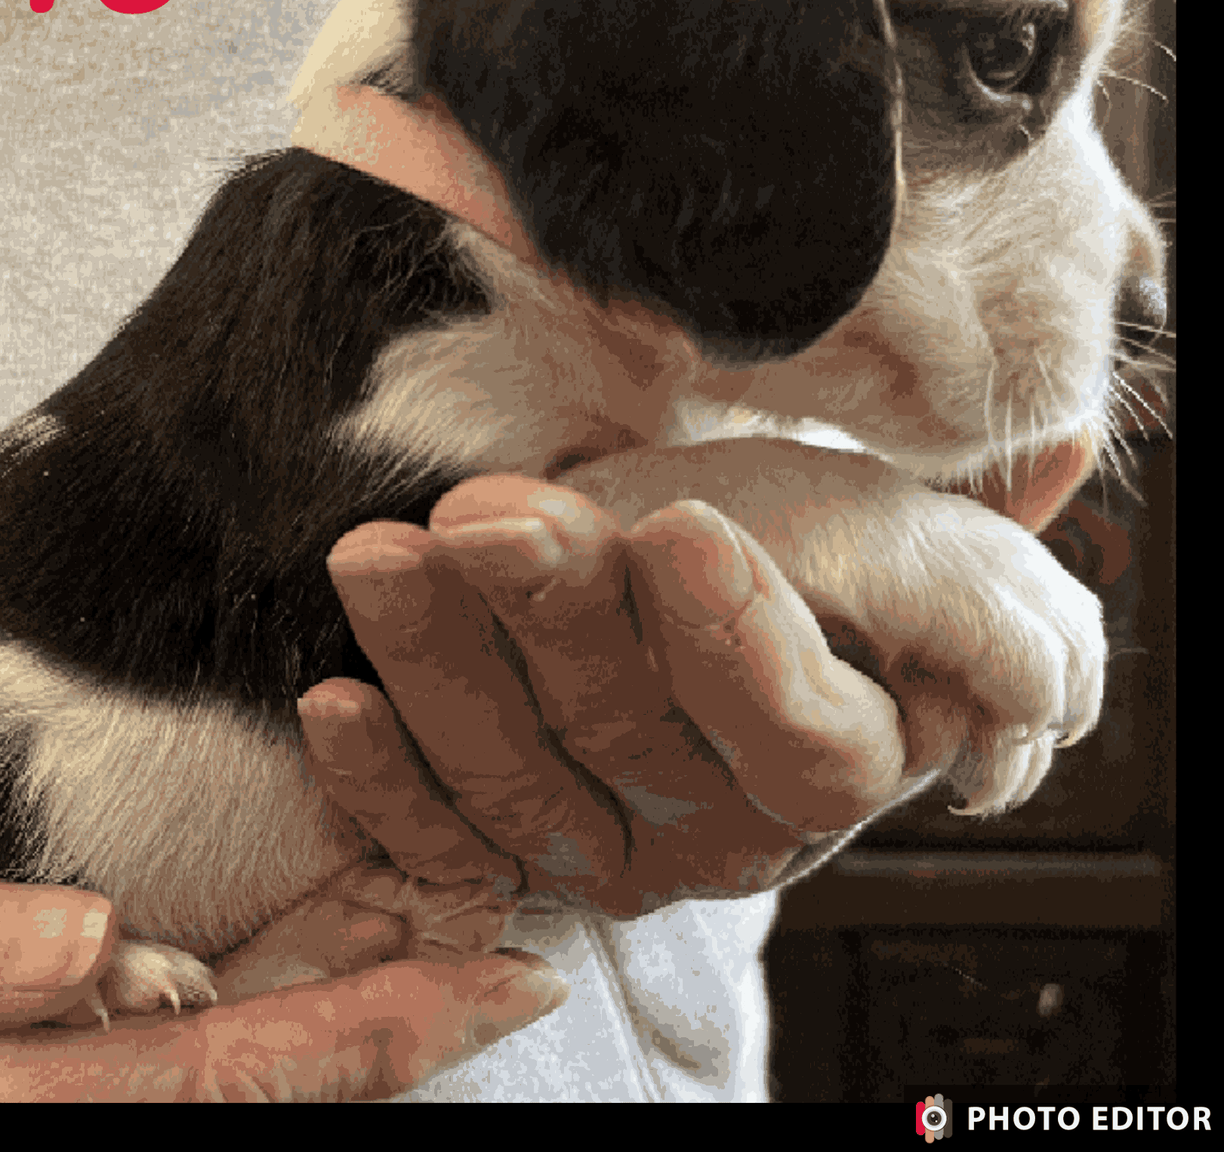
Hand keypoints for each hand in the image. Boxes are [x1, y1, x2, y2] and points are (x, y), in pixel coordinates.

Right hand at [0, 797, 564, 1100]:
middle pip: (249, 1081)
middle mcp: (10, 1102)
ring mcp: (10, 1086)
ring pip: (217, 1066)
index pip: (220, 1071)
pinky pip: (156, 1047)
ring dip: (343, 1007)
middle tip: (511, 952)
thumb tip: (90, 949)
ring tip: (448, 938)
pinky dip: (259, 1000)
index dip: (373, 1034)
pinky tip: (313, 958)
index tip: (496, 983)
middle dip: (394, 1020)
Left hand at [302, 441, 1093, 913]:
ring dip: (438, 665)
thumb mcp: (931, 565)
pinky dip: (379, 777)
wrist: (720, 581)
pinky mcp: (506, 843)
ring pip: (516, 775)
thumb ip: (978, 596)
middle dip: (553, 614)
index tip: (685, 525)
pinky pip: (436, 835)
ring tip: (381, 556)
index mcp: (829, 763)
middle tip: (488, 514)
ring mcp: (600, 844)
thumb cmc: (823, 564)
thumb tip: (1027, 607)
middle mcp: (713, 827)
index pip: (796, 725)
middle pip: (631, 735)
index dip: (741, 635)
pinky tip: (331, 699)